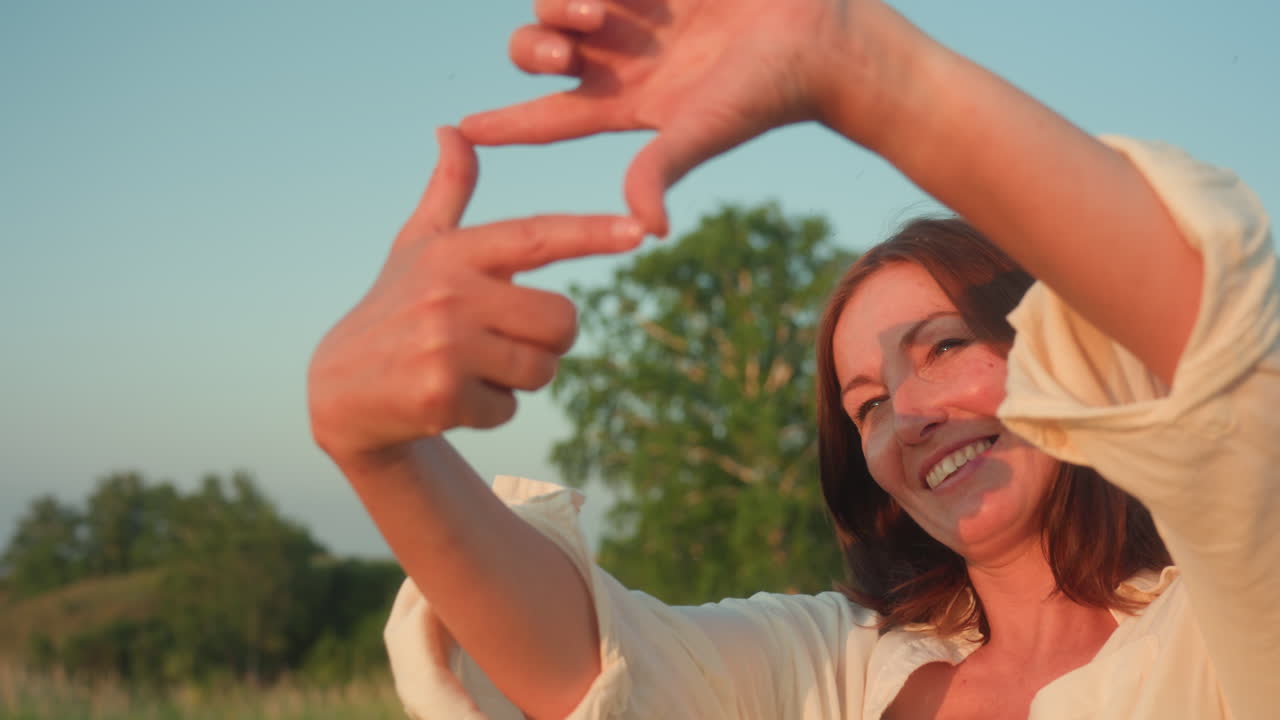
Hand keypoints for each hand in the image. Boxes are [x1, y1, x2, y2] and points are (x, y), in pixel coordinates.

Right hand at [307, 127, 643, 465]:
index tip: (639, 231)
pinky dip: (490, 411)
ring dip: (520, 379)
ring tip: (472, 368)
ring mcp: (445, 345)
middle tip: (505, 342)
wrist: (340, 390)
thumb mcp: (418, 246)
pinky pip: (509, 409)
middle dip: (549, 340)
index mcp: (455, 251)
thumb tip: (452, 128)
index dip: (592, 234)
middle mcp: (450, 292)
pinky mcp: (441, 396)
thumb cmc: (395, 308)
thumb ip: (449, 192)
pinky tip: (451, 399)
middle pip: (562, 320)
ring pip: (542, 369)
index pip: (538, 236)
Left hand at [461, 0, 882, 235]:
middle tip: (562, 53)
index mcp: (625, 104)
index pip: (549, 118)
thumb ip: (661, 169)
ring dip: (561, 6)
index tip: (460, 133)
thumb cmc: (767, 91)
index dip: (505, 124)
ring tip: (602, 13)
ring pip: (556, 4)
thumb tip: (646, 229)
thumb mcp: (704, 131)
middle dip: (533, 50)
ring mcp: (635, 14)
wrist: (819, 33)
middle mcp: (620, 59)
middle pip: (540, 54)